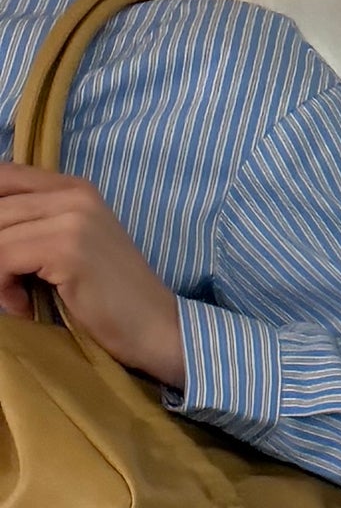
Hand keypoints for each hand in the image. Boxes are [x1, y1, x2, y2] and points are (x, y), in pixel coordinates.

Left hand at [0, 166, 186, 385]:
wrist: (158, 330)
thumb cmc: (110, 301)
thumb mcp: (69, 249)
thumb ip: (32, 228)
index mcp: (74, 188)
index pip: (5, 177)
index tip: (2, 251)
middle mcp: (74, 193)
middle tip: (5, 283)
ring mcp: (73, 217)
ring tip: (14, 296)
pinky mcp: (68, 247)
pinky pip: (4, 256)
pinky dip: (1, 285)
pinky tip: (22, 304)